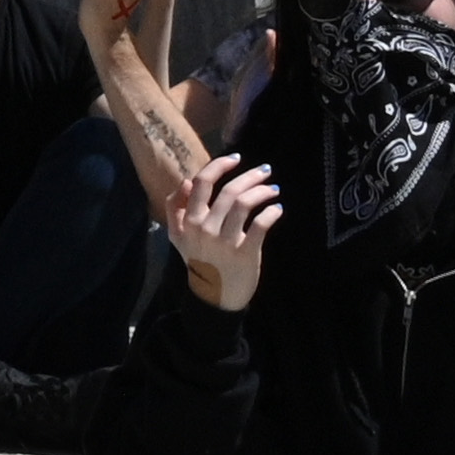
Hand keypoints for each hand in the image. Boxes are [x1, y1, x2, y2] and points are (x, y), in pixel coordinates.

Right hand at [165, 154, 280, 312]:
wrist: (213, 296)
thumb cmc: (199, 260)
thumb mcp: (178, 235)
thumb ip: (176, 207)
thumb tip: (186, 182)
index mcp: (189, 220)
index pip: (202, 183)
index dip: (219, 166)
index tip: (235, 158)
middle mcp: (205, 228)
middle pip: (228, 191)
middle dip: (249, 176)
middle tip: (265, 170)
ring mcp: (225, 241)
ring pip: (244, 204)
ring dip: (262, 192)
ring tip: (273, 189)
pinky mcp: (245, 253)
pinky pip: (260, 225)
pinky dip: (271, 213)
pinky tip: (277, 209)